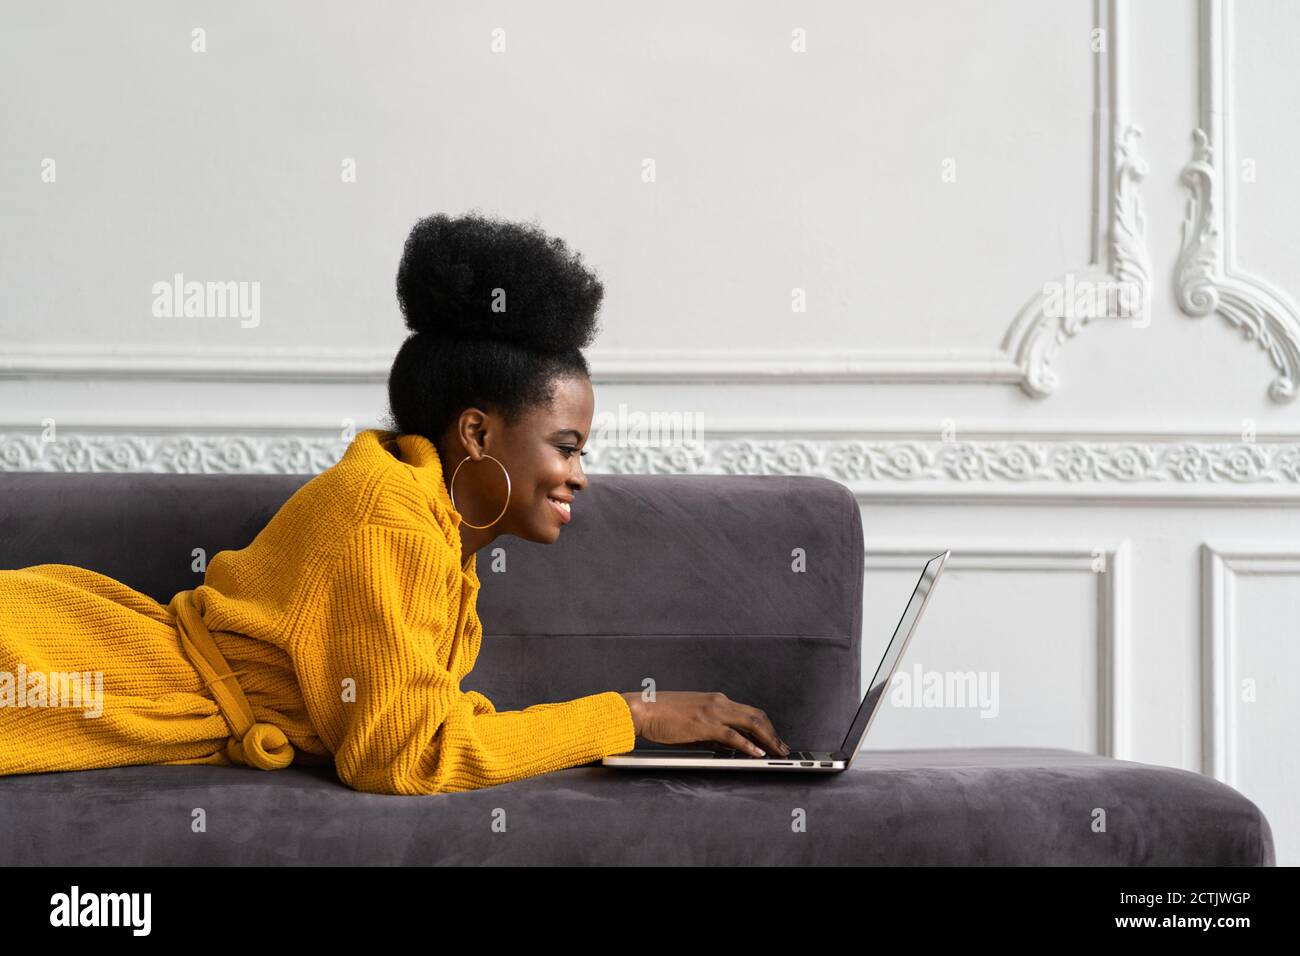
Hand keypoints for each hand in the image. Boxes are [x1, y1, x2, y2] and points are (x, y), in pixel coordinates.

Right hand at [620, 690, 789, 756]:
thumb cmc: (662, 716)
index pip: (749, 712)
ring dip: (768, 739)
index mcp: (716, 700)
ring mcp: (712, 712)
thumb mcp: (693, 723)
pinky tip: (757, 753)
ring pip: (751, 723)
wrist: (642, 709)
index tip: (774, 739)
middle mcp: (718, 702)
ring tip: (777, 753)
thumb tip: (730, 747)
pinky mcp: (704, 724)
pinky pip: (733, 736)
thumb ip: (713, 734)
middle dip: (773, 733)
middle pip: (756, 715)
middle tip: (783, 748)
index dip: (766, 726)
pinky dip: (748, 745)